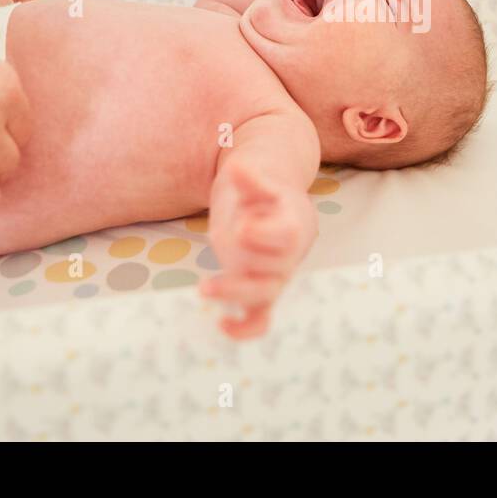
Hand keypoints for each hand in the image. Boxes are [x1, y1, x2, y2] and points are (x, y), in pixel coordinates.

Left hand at [201, 164, 317, 338]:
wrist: (268, 206)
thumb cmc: (260, 190)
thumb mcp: (254, 176)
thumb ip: (250, 177)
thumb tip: (238, 169)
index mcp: (293, 223)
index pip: (287, 237)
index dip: (263, 235)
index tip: (240, 226)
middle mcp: (288, 255)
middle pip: (275, 271)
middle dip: (245, 264)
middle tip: (216, 248)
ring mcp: (275, 276)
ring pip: (265, 295)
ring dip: (236, 295)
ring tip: (203, 288)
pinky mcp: (260, 291)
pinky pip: (260, 318)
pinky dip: (246, 328)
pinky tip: (222, 326)